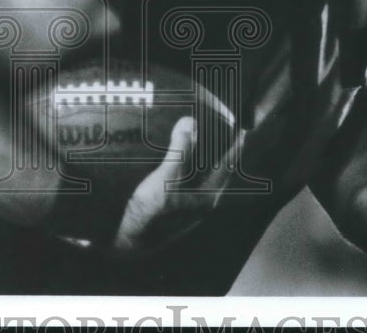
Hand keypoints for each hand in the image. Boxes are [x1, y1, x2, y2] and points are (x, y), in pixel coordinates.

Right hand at [112, 117, 243, 255]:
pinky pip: (181, 180)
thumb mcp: (165, 180)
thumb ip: (179, 152)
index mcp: (205, 198)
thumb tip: (190, 123)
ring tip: (194, 136)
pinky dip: (181, 165)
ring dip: (197, 157)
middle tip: (217, 128)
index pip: (227, 167)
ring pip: (197, 176)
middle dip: (217, 150)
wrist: (124, 243)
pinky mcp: (169, 205)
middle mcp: (198, 202)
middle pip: (214, 170)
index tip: (242, 130)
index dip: (234, 148)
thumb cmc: (149, 216)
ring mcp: (183, 205)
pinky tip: (171, 156)